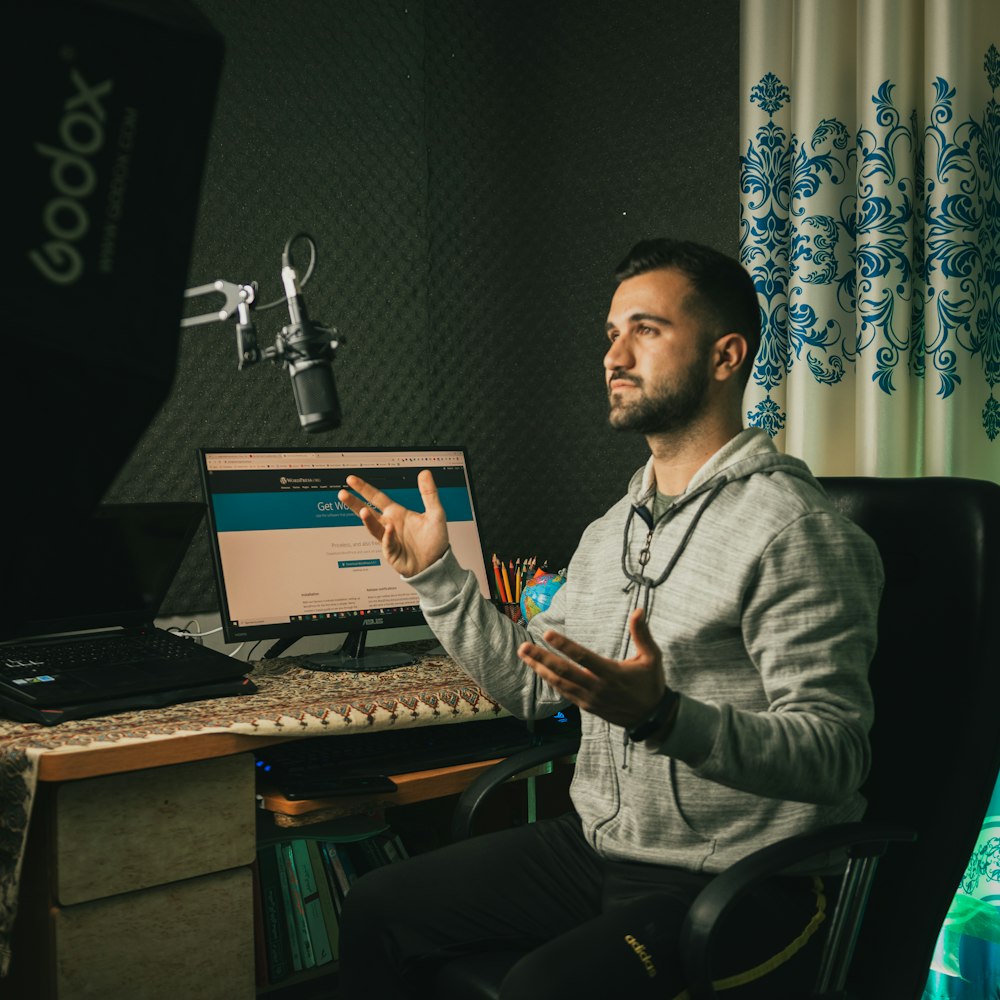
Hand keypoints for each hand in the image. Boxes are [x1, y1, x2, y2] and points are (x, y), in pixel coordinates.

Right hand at [337, 469, 447, 577]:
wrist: (436, 565)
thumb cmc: (434, 542)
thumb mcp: (436, 513)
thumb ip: (429, 493)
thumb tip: (425, 473)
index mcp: (397, 514)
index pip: (377, 498)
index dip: (364, 489)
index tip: (352, 480)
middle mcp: (390, 525)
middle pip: (368, 512)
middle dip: (355, 503)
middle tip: (343, 494)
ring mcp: (389, 539)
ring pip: (373, 528)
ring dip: (368, 520)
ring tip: (363, 511)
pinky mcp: (392, 553)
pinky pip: (387, 543)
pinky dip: (388, 536)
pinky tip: (389, 529)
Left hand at [517, 609, 666, 728]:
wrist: (651, 718)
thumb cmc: (650, 684)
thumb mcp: (652, 657)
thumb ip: (642, 634)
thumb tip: (638, 611)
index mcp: (611, 673)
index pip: (583, 657)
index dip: (564, 646)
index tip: (548, 634)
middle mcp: (597, 687)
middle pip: (563, 671)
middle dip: (541, 658)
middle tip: (523, 647)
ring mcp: (590, 698)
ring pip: (559, 683)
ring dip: (540, 669)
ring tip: (524, 656)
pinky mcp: (587, 706)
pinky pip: (564, 693)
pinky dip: (550, 681)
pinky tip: (540, 671)